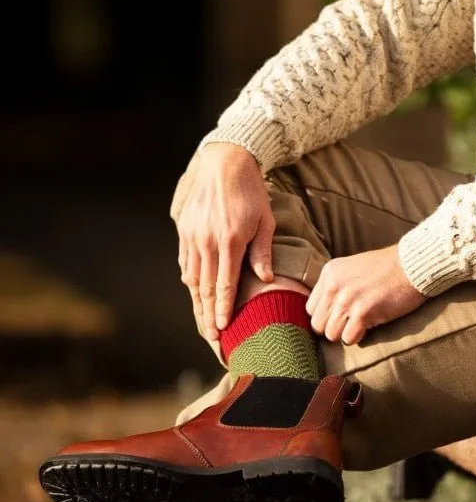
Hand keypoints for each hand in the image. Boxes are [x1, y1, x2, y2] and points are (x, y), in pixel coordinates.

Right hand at [174, 143, 274, 340]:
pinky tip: (194, 295)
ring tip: (203, 324)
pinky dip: (190, 281)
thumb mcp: (264, 220)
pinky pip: (186, 263)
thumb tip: (265, 280)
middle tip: (212, 339)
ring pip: (192, 279)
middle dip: (207, 316)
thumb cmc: (251, 192)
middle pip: (204, 288)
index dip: (223, 310)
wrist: (224, 162)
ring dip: (197, 304)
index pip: (224, 284)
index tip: (223, 329)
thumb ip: (262, 252)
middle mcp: (207, 242)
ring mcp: (192, 237)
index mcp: (230, 241)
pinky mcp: (185, 231)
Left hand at [305, 244, 425, 344]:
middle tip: (351, 323)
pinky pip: (349, 338)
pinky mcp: (363, 313)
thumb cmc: (386, 268)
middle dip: (333, 328)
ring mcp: (347, 300)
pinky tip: (370, 326)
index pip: (311, 308)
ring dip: (346, 334)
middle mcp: (333, 286)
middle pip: (318, 324)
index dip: (325, 316)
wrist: (412, 265)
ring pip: (331, 334)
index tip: (340, 315)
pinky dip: (359, 337)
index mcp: (329, 273)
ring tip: (361, 324)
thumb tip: (325, 312)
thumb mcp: (351, 268)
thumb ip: (335, 286)